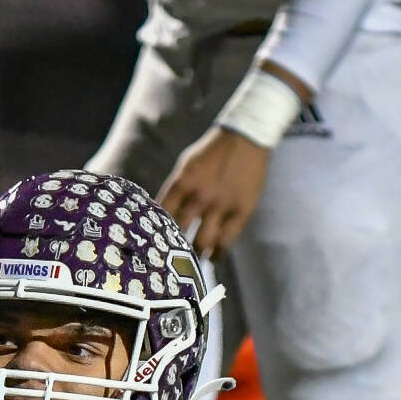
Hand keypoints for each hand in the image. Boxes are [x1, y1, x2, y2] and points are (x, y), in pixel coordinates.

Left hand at [158, 126, 272, 257]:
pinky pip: (226, 241)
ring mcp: (221, 206)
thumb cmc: (212, 153)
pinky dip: (218, 253)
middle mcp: (199, 197)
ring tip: (195, 259)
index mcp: (181, 183)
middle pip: (180, 232)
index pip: (162, 215)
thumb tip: (164, 213)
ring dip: (197, 253)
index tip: (155, 242)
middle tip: (173, 256)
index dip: (156, 231)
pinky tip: (214, 256)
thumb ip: (177, 190)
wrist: (245, 140)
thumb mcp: (186, 166)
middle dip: (175, 246)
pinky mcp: (240, 212)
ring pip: (203, 242)